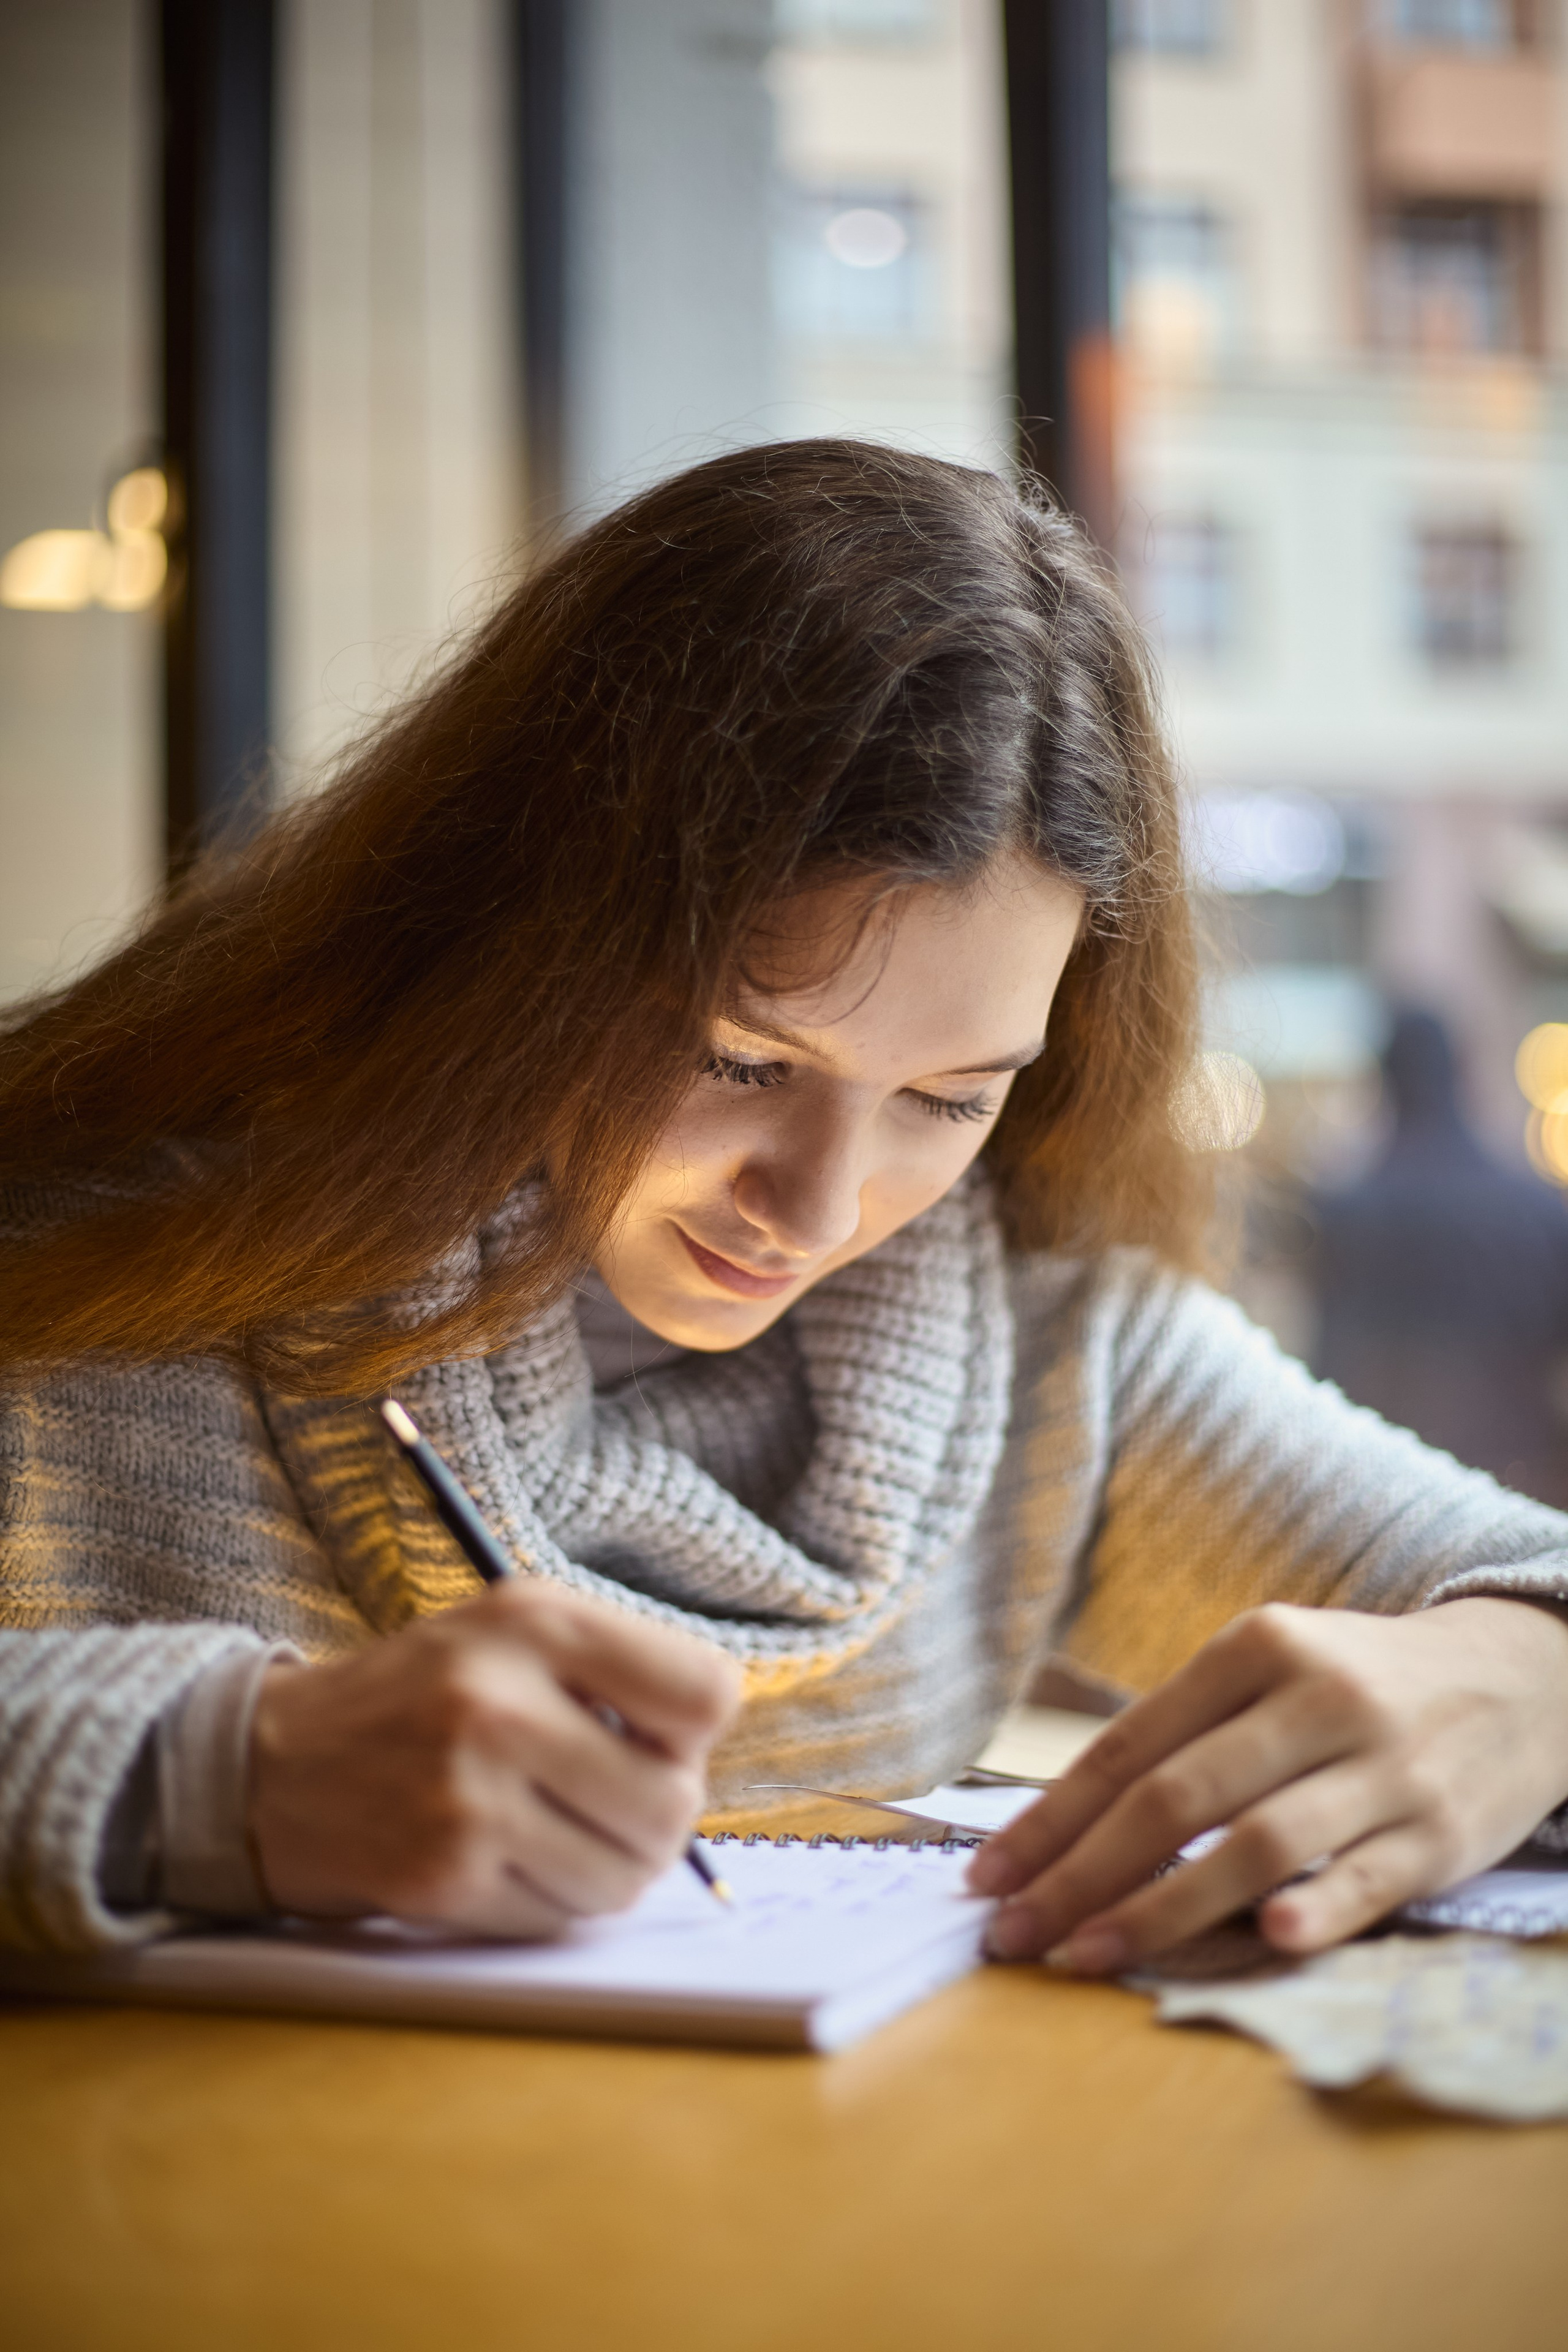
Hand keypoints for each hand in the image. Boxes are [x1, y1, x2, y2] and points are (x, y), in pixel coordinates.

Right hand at [247, 1581, 740, 1936]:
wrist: (273, 1765)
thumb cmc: (422, 1697)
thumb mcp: (511, 1632)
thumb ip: (617, 1669)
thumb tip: (704, 1754)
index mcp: (535, 1622)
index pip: (706, 1693)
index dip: (691, 1732)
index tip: (648, 1737)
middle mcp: (501, 1703)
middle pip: (675, 1803)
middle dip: (656, 1818)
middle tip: (605, 1802)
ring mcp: (469, 1797)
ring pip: (625, 1877)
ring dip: (603, 1870)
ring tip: (548, 1830)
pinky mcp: (442, 1876)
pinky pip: (557, 1918)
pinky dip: (543, 1903)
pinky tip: (496, 1859)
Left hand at [968, 1598, 1567, 1971]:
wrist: (1521, 1678)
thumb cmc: (1356, 1687)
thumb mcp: (1271, 1672)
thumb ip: (1183, 1736)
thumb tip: (1063, 1829)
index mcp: (1257, 1648)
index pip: (1130, 1746)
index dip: (1052, 1818)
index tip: (987, 1877)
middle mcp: (1317, 1701)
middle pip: (1178, 1796)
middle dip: (1083, 1873)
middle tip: (1015, 1933)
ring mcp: (1382, 1770)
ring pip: (1256, 1844)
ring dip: (1163, 1909)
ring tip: (1087, 1955)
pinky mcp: (1438, 1836)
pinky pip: (1362, 1881)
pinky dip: (1310, 1913)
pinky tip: (1258, 1943)